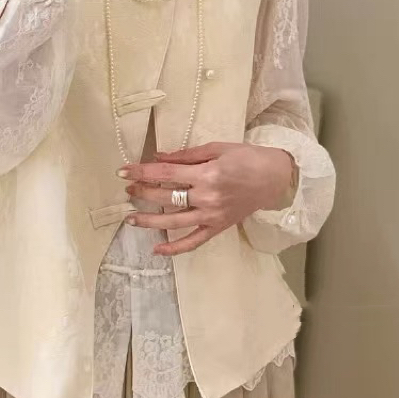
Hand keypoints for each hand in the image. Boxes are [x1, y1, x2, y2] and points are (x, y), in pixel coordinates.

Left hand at [118, 142, 297, 255]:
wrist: (274, 178)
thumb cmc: (247, 158)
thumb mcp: (217, 148)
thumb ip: (186, 155)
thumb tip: (158, 157)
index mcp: (207, 174)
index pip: (166, 173)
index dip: (142, 172)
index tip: (124, 171)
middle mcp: (207, 197)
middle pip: (166, 197)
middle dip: (143, 193)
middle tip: (128, 190)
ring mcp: (212, 215)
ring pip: (174, 222)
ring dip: (150, 221)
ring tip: (130, 218)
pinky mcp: (218, 227)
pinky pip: (193, 241)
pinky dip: (175, 248)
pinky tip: (157, 249)